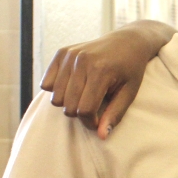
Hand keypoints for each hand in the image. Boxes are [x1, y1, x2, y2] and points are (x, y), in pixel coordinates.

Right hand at [39, 21, 176, 138]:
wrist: (128, 41)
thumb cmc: (131, 69)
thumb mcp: (129, 93)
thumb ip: (115, 114)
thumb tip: (102, 136)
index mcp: (101, 71)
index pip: (85, 110)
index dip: (91, 122)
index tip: (99, 122)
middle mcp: (82, 61)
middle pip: (68, 105)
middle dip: (80, 114)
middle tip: (93, 108)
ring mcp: (70, 55)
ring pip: (56, 97)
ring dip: (68, 103)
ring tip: (84, 96)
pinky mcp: (62, 52)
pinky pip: (47, 83)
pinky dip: (57, 90)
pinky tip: (73, 86)